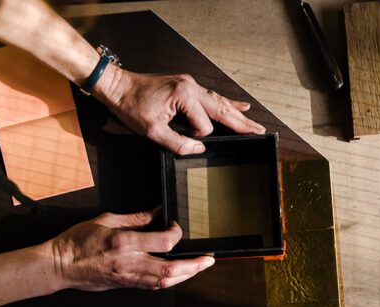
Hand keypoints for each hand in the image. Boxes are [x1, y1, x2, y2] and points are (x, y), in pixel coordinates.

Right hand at [48, 211, 213, 291]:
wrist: (60, 265)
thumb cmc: (77, 242)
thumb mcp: (106, 220)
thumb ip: (136, 218)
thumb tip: (157, 213)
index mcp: (124, 243)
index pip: (163, 242)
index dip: (177, 234)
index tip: (177, 227)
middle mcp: (129, 263)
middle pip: (171, 270)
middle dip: (194, 266)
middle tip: (208, 260)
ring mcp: (128, 277)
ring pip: (165, 282)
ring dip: (186, 276)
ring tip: (198, 268)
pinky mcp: (126, 285)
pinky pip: (153, 286)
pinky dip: (169, 280)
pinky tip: (177, 275)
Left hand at [95, 68, 265, 153]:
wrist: (118, 87)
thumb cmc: (132, 107)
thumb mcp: (152, 131)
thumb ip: (178, 143)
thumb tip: (199, 150)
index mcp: (185, 96)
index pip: (203, 126)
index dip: (197, 138)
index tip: (185, 139)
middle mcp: (192, 87)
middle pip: (223, 110)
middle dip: (242, 123)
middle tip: (261, 132)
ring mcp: (191, 85)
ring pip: (220, 102)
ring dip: (238, 114)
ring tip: (254, 123)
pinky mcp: (187, 86)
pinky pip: (211, 97)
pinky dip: (226, 102)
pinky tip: (240, 105)